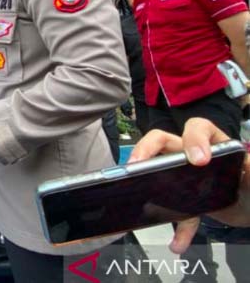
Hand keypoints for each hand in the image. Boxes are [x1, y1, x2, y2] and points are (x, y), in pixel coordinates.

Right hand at [129, 117, 249, 253]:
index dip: (193, 139)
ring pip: (156, 166)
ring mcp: (182, 173)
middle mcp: (191, 153)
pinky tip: (178, 243)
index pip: (197, 128)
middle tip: (139, 165)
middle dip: (147, 148)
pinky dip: (176, 228)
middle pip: (162, 140)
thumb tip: (249, 165)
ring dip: (141, 176)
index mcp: (213, 142)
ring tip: (133, 188)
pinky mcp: (183, 197)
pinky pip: (172, 209)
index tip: (199, 160)